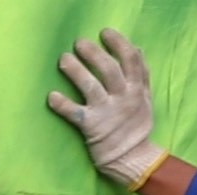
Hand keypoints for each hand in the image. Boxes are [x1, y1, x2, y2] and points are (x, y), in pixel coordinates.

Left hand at [47, 28, 165, 187]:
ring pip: (91, 86)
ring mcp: (107, 112)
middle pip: (109, 69)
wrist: (132, 159)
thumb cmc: (135, 127)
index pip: (131, 60)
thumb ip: (141, 76)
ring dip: (75, 71)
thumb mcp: (145, 100)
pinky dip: (62, 104)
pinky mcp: (91, 127)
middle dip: (93, 54)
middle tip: (78, 43)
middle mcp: (124, 98)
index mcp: (137, 90)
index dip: (118, 44)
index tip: (105, 33)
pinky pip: (74, 113)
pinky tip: (51, 96)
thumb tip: (137, 49)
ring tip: (63, 60)